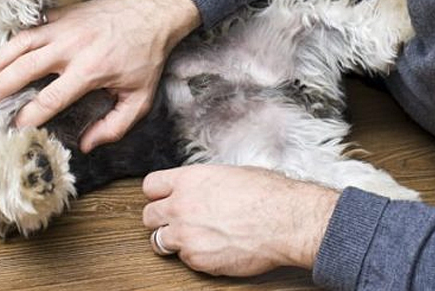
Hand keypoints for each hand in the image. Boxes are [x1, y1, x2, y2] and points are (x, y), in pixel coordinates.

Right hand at [0, 0, 199, 151]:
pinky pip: (30, 28)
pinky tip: (0, 54)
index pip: (50, 98)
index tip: (15, 126)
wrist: (152, 12)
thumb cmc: (146, 57)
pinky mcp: (61, 14)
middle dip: (0, 87)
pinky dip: (12, 41)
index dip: (29, 115)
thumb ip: (115, 126)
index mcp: (90, 70)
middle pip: (25, 68)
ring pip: (20, 43)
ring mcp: (64, 27)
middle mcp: (71, 47)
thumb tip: (87, 145)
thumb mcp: (140, 98)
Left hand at [141, 165, 339, 275]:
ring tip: (191, 238)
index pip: (150, 185)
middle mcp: (181, 206)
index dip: (158, 193)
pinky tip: (213, 248)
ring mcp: (186, 235)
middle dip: (160, 219)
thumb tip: (203, 188)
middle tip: (175, 222)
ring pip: (158, 241)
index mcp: (189, 180)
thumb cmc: (268, 195)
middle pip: (148, 215)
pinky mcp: (197, 259)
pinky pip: (184, 260)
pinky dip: (195, 256)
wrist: (286, 221)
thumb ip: (205, 183)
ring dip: (172, 240)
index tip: (164, 199)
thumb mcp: (231, 174)